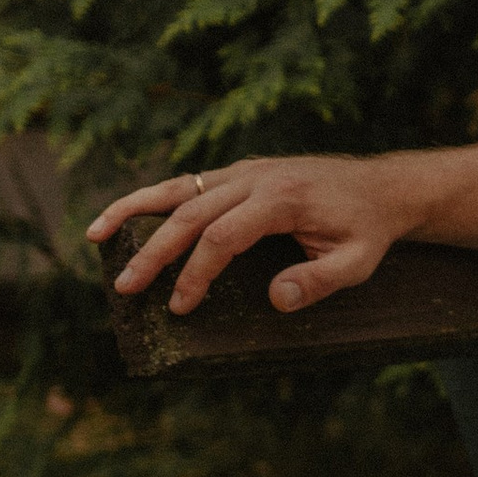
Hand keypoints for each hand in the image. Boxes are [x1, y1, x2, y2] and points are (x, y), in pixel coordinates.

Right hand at [86, 154, 414, 318]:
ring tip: (93, 234)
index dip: (196, 272)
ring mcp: (244, 171)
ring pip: (179, 187)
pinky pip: (189, 183)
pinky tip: (126, 217)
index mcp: (280, 198)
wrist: (384, 187)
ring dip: (133, 210)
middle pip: (189, 212)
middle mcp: (255, 178)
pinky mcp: (240, 173)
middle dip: (153, 251)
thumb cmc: (369, 229)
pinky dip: (154, 198)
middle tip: (125, 287)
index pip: (222, 236)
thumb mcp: (358, 262)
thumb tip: (278, 299)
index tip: (180, 305)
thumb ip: (320, 281)